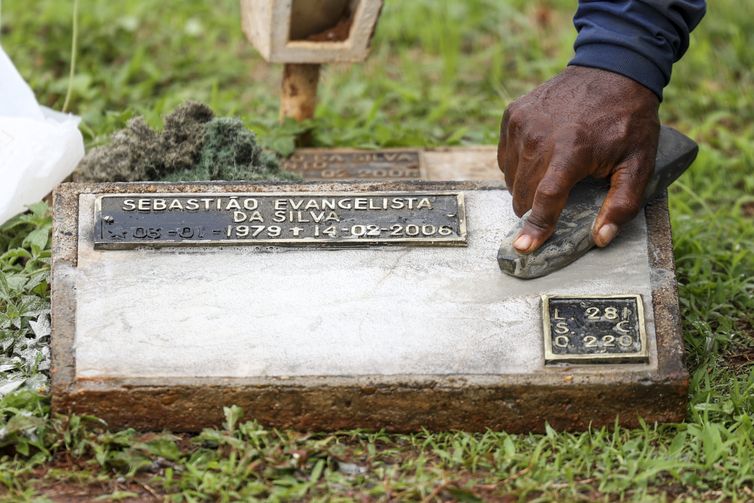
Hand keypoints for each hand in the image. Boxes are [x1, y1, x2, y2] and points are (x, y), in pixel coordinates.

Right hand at [497, 66, 659, 252]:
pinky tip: (541, 158)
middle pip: (524, 194)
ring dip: (527, 187)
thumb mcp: (639, 162)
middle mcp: (540, 137)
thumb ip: (621, 204)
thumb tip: (600, 238)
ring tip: (552, 175)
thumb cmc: (627, 119)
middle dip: (535, 209)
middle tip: (556, 203)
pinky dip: (519, 166)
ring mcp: (522, 124)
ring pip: (511, 178)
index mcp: (571, 150)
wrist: (612, 69)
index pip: (545, 199)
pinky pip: (505, 157)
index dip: (536, 227)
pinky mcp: (513, 115)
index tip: (524, 248)